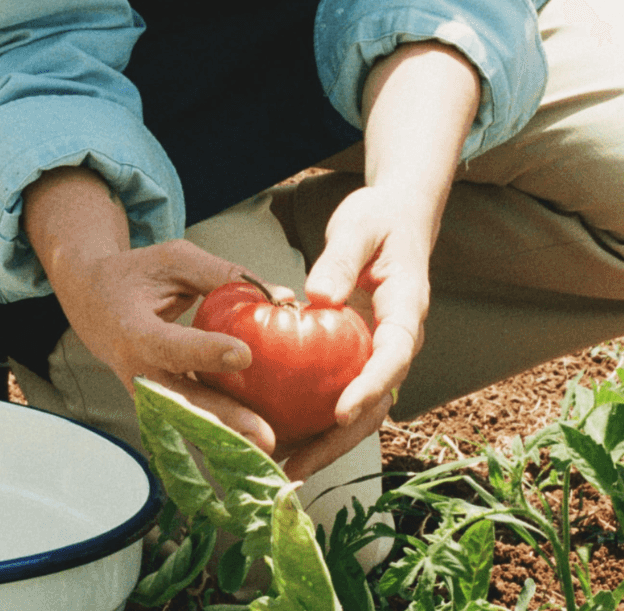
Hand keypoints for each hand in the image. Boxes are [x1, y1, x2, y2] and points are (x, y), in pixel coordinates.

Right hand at [55, 238, 294, 454]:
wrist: (92, 304)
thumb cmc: (134, 276)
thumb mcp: (174, 261)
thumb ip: (222, 275)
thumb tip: (279, 295)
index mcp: (133, 332)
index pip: (170, 347)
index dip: (206, 352)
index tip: (244, 353)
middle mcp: (138, 373)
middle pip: (183, 403)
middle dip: (225, 421)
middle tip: (265, 434)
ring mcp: (148, 397)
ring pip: (190, 422)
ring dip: (229, 437)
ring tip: (269, 447)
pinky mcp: (161, 407)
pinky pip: (194, 421)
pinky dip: (225, 431)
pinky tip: (258, 437)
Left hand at [300, 183, 432, 452]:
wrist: (395, 219)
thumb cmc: (379, 219)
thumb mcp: (358, 226)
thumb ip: (341, 257)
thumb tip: (318, 296)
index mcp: (406, 310)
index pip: (394, 356)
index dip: (370, 386)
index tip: (341, 410)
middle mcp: (397, 341)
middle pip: (377, 401)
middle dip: (339, 437)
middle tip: (300, 464)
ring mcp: (378, 352)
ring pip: (359, 409)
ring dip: (325, 441)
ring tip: (284, 469)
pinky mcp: (357, 355)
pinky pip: (339, 393)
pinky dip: (315, 420)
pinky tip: (281, 438)